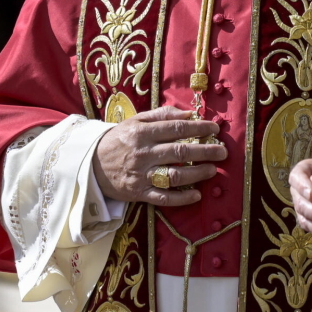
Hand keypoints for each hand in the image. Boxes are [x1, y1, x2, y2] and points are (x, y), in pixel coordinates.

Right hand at [93, 106, 225, 206]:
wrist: (89, 164)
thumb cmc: (118, 140)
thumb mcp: (135, 122)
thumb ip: (161, 116)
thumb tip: (188, 114)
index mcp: (142, 133)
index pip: (176, 129)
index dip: (198, 128)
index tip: (215, 129)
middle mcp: (143, 153)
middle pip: (180, 151)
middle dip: (205, 150)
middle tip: (222, 151)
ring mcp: (141, 175)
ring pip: (174, 175)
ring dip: (197, 173)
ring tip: (212, 169)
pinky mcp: (139, 193)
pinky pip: (163, 198)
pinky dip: (181, 198)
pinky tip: (196, 194)